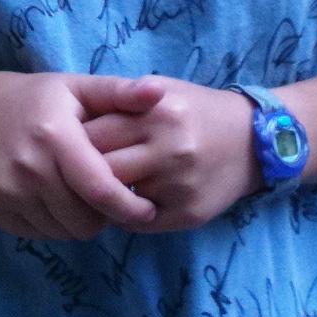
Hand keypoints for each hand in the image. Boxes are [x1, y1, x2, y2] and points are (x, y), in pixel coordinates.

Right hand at [0, 72, 160, 238]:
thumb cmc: (36, 99)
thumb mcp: (77, 87)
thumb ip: (119, 93)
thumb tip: (159, 93)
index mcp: (55, 136)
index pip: (100, 190)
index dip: (129, 207)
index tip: (147, 210)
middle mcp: (27, 167)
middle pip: (83, 219)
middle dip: (105, 216)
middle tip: (108, 198)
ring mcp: (5, 191)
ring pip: (61, 231)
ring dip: (79, 222)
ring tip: (82, 198)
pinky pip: (36, 234)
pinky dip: (53, 225)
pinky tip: (55, 201)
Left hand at [80, 78, 258, 232]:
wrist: (253, 140)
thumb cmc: (195, 111)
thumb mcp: (160, 93)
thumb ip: (119, 104)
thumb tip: (68, 128)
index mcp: (156, 112)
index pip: (92, 134)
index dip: (71, 143)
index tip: (63, 146)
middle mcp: (169, 149)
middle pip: (101, 170)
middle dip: (81, 174)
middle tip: (71, 173)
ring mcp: (180, 185)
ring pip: (116, 201)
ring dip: (101, 198)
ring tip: (96, 188)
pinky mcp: (188, 214)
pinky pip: (137, 222)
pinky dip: (124, 215)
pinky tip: (126, 201)